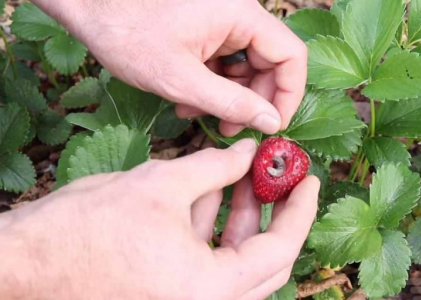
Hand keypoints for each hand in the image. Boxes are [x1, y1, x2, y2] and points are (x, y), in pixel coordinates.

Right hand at [0, 139, 318, 299]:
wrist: (30, 260)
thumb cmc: (88, 227)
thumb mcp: (164, 183)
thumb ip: (217, 166)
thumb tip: (249, 153)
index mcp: (208, 290)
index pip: (278, 250)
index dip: (298, 211)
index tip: (307, 180)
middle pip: (264, 264)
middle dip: (276, 216)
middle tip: (284, 179)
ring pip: (236, 264)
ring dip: (244, 219)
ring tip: (247, 174)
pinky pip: (208, 265)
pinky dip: (216, 231)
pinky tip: (216, 191)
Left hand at [33, 0, 307, 135]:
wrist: (91, 6)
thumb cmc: (128, 35)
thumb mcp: (182, 79)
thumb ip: (232, 104)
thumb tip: (272, 122)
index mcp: (241, 15)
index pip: (291, 55)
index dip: (288, 94)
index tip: (272, 126)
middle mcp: (238, 14)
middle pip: (270, 63)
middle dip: (251, 101)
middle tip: (228, 129)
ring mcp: (222, 20)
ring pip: (245, 67)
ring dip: (227, 97)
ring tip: (195, 115)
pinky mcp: (206, 28)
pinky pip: (225, 61)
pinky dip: (211, 84)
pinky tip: (186, 100)